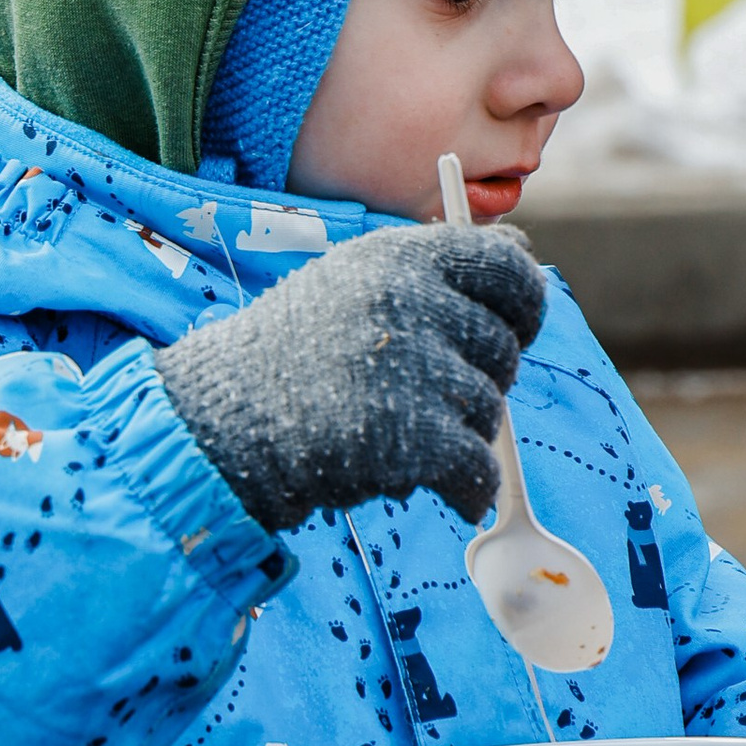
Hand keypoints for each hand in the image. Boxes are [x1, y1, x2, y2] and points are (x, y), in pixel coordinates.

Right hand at [154, 225, 546, 530]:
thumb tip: (521, 251)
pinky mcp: (412, 437)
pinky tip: (451, 493)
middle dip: (481, 380)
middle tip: (426, 397)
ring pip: (489, 412)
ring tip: (397, 434)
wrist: (222, 424)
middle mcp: (410, 301)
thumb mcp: (354, 281)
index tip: (514, 329)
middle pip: (502, 348)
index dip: (523, 304)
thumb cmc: (290, 356)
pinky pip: (479, 470)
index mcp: (399, 256)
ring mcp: (412, 368)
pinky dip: (472, 491)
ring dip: (460, 435)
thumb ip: (435, 266)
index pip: (506, 266)